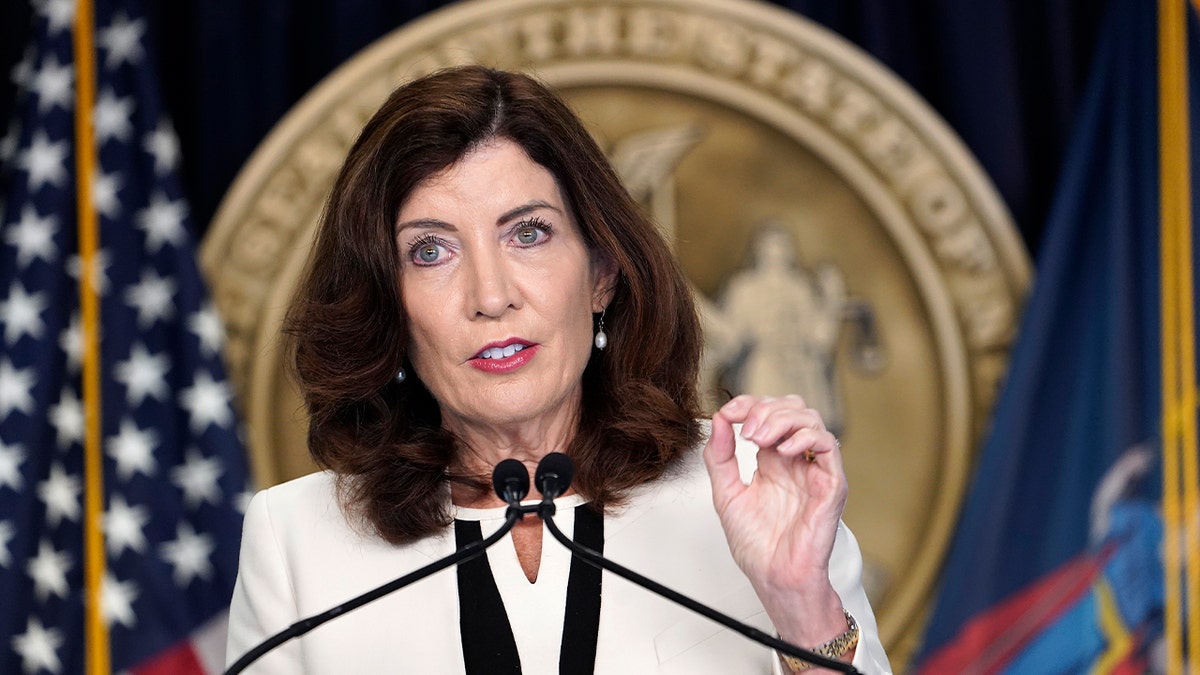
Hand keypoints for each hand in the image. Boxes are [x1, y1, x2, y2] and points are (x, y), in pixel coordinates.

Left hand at [702, 394, 847, 644]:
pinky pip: (829, 445)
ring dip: (781, 420)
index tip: (727, 413)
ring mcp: (814, 470)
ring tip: (758, 439)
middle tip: (745, 429)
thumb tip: (716, 420)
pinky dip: (805, 438)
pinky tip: (783, 451)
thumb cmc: (757, 545)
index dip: (748, 404)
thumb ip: (720, 456)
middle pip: (792, 408)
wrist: (774, 576)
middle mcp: (795, 461)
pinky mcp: (831, 483)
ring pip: (810, 419)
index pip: (768, 413)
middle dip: (766, 409)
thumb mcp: (726, 492)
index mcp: (772, 461)